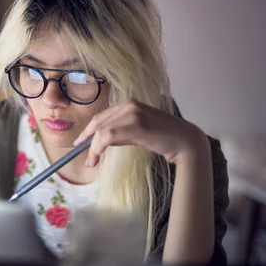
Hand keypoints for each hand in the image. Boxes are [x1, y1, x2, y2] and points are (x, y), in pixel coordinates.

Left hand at [73, 99, 209, 166]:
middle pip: (98, 122)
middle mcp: (129, 104)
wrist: (185, 141)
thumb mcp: (138, 129)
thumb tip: (102, 140)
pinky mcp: (136, 125)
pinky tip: (97, 157)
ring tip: (91, 161)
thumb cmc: (163, 138)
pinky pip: (108, 136)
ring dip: (93, 148)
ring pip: (102, 130)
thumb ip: (121, 130)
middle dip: (87, 139)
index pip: (101, 116)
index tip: (80, 142)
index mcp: (129, 103)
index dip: (88, 130)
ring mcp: (133, 113)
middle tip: (83, 155)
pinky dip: (98, 148)